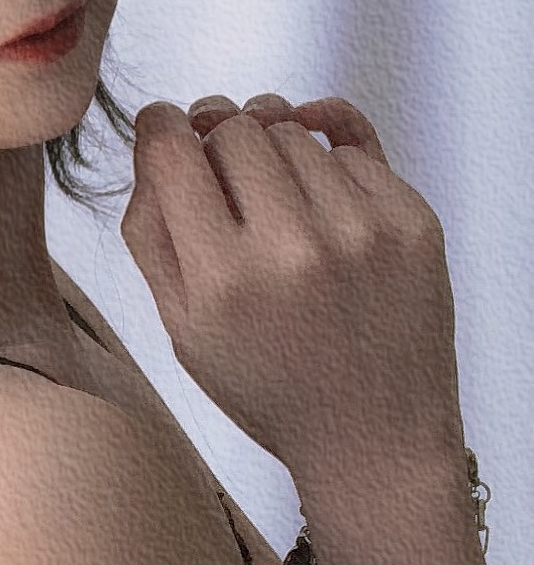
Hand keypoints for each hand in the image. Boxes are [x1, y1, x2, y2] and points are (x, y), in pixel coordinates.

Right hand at [119, 89, 462, 477]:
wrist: (374, 437)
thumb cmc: (269, 385)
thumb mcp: (182, 330)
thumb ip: (151, 231)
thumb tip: (155, 134)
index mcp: (223, 279)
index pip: (174, 149)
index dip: (161, 126)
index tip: (168, 128)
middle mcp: (293, 247)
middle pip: (235, 128)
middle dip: (220, 141)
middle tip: (226, 177)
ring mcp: (361, 231)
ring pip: (295, 132)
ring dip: (278, 155)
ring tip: (280, 207)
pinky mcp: (412, 223)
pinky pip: (354, 150)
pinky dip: (331, 168)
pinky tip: (324, 208)